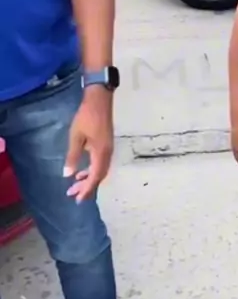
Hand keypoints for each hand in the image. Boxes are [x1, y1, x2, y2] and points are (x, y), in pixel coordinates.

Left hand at [63, 86, 113, 202]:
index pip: (95, 177)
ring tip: (75, 185)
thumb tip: (68, 175)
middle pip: (99, 176)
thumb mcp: (76, 137)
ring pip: (101, 170)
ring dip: (89, 179)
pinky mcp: (107, 144)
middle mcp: (107, 153)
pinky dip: (92, 170)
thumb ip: (73, 156)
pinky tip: (82, 170)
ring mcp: (108, 148)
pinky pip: (101, 163)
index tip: (77, 199)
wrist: (99, 99)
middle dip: (87, 187)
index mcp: (101, 153)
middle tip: (72, 194)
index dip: (87, 189)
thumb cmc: (86, 117)